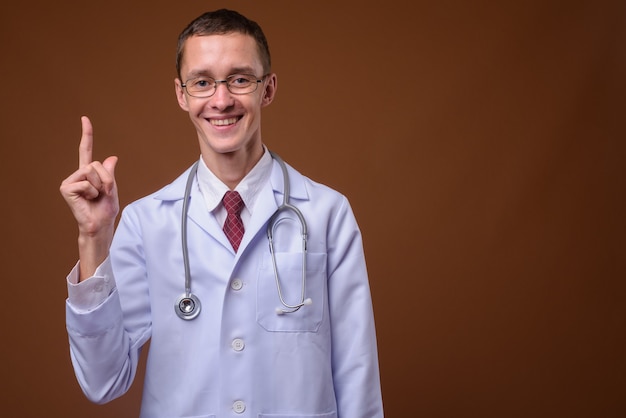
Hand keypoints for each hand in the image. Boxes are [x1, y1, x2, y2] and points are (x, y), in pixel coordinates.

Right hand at [60, 116, 118, 277]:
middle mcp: (77, 174)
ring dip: (100, 186)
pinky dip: (92, 192)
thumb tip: (112, 157)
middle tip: (103, 193)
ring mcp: (70, 180)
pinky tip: (87, 200)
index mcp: (88, 173)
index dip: (86, 134)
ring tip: (95, 197)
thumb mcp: (112, 188)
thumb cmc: (106, 209)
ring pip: (92, 172)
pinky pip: (86, 183)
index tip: (85, 118)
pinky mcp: (66, 188)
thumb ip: (110, 173)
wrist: (100, 225)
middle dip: (106, 179)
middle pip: (96, 164)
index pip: (86, 150)